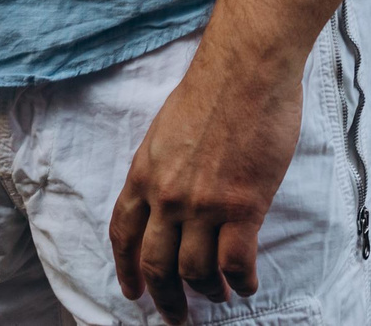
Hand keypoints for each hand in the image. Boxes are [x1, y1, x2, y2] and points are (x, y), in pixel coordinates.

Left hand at [110, 43, 305, 320]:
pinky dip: (241, 282)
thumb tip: (167, 197)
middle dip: (165, 298)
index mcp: (144, 173)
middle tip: (176, 317)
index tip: (132, 293)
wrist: (247, 68)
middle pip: (156, 264)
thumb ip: (162, 167)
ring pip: (197, 271)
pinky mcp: (243, 206)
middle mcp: (167, 196)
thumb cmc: (213, 88)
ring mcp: (204, 204)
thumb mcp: (166, 129)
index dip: (125, 270)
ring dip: (208, 292)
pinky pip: (236, 263)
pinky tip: (246, 284)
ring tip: (219, 297)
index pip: (123, 234)